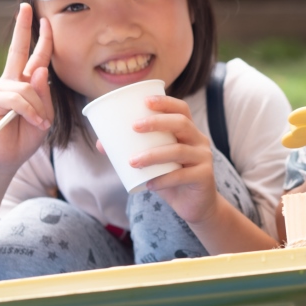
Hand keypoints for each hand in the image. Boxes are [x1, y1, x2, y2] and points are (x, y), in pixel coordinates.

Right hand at [0, 3, 52, 171]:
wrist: (8, 157)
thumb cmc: (27, 135)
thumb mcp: (46, 114)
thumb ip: (44, 94)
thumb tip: (40, 69)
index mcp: (26, 82)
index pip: (36, 55)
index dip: (41, 37)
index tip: (41, 17)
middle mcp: (12, 81)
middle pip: (18, 50)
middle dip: (23, 28)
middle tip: (26, 8)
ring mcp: (0, 88)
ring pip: (27, 86)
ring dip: (39, 107)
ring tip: (40, 123)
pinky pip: (18, 98)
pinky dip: (30, 111)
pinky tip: (35, 122)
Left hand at [126, 95, 218, 223]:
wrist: (195, 204)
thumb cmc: (171, 177)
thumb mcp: (154, 163)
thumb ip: (133, 151)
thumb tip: (101, 144)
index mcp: (189, 132)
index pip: (182, 110)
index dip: (166, 102)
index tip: (145, 101)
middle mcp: (199, 141)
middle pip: (182, 124)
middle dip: (158, 122)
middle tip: (134, 126)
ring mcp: (204, 158)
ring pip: (179, 150)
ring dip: (154, 155)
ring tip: (133, 161)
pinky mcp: (204, 176)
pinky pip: (182, 176)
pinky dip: (163, 180)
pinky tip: (149, 185)